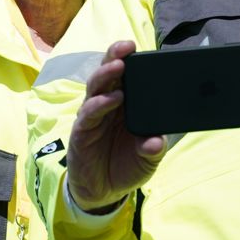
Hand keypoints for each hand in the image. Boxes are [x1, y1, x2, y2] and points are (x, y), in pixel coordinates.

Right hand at [66, 40, 165, 211]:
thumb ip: (154, 149)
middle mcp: (106, 104)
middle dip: (115, 57)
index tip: (139, 46)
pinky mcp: (82, 132)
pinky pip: (88, 114)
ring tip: (120, 66)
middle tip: (127, 47)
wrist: (104, 193)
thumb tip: (157, 141)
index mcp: (125, 104)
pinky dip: (100, 104)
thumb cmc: (127, 165)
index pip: (125, 75)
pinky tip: (112, 98)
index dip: (130, 59)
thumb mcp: (148, 158)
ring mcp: (93, 117)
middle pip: (107, 73)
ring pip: (95, 88)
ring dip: (106, 75)